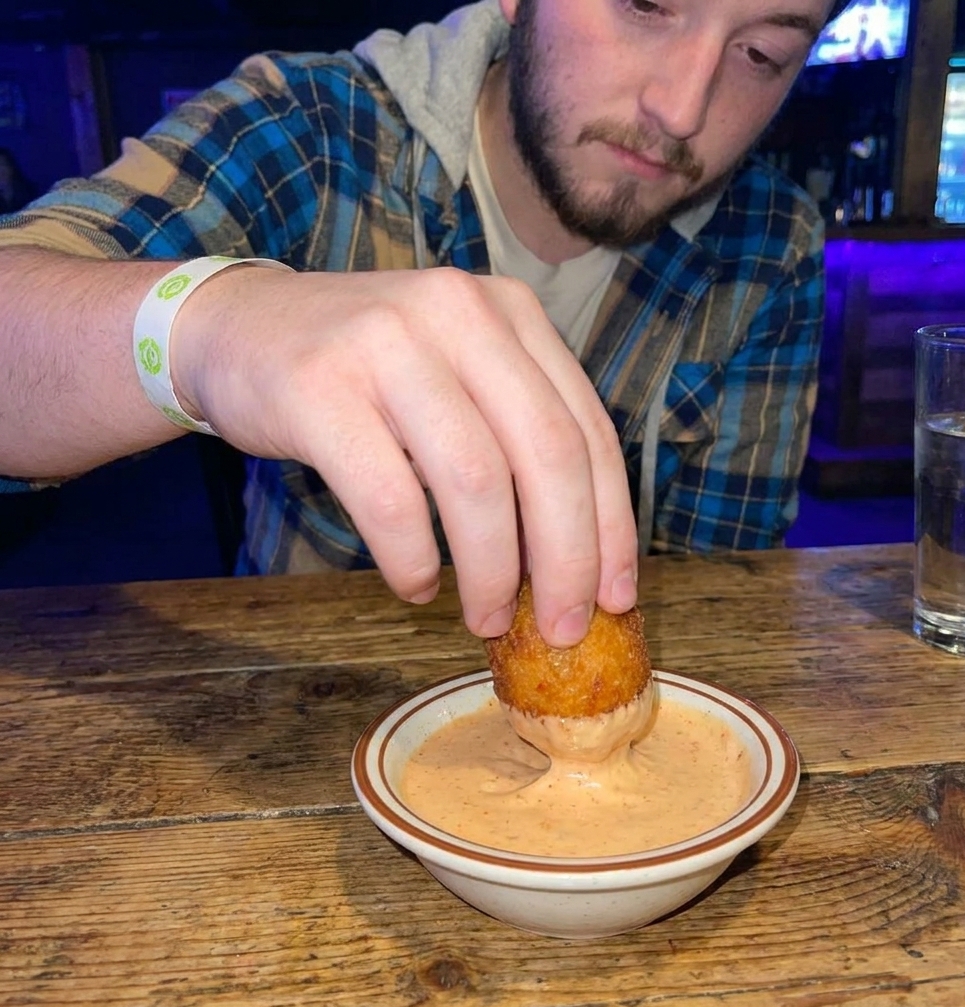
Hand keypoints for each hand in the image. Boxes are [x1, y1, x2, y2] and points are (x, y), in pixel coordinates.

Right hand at [173, 265, 638, 645]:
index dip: (612, 524)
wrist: (241, 330)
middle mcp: (458, 312)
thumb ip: (515, 437)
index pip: (587, 429)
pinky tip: (417, 583)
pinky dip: (413, 559)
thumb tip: (576, 560)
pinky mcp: (320, 388)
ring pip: (475, 481)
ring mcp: (387, 343)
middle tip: (563, 629)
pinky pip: (390, 499)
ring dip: (492, 572)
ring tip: (486, 618)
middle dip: (566, 560)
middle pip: (546, 456)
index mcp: (509, 312)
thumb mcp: (458, 376)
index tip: (617, 596)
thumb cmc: (368, 374)